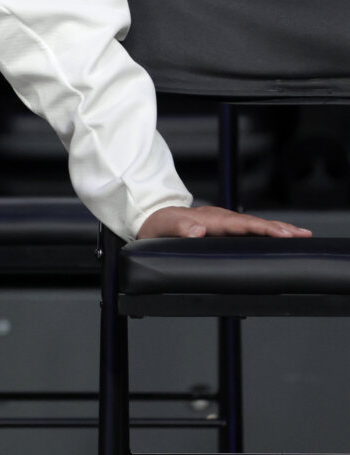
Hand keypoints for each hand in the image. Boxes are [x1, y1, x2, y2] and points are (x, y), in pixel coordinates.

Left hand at [138, 205, 311, 239]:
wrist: (150, 217)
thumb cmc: (157, 224)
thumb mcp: (163, 227)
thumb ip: (179, 228)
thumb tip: (198, 231)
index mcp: (210, 218)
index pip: (242, 224)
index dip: (263, 229)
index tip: (282, 233)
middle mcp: (220, 218)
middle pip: (254, 222)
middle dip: (280, 228)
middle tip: (304, 234)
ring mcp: (222, 222)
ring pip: (254, 224)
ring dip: (277, 228)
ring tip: (299, 234)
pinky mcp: (221, 227)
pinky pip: (247, 228)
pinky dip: (265, 231)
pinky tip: (276, 236)